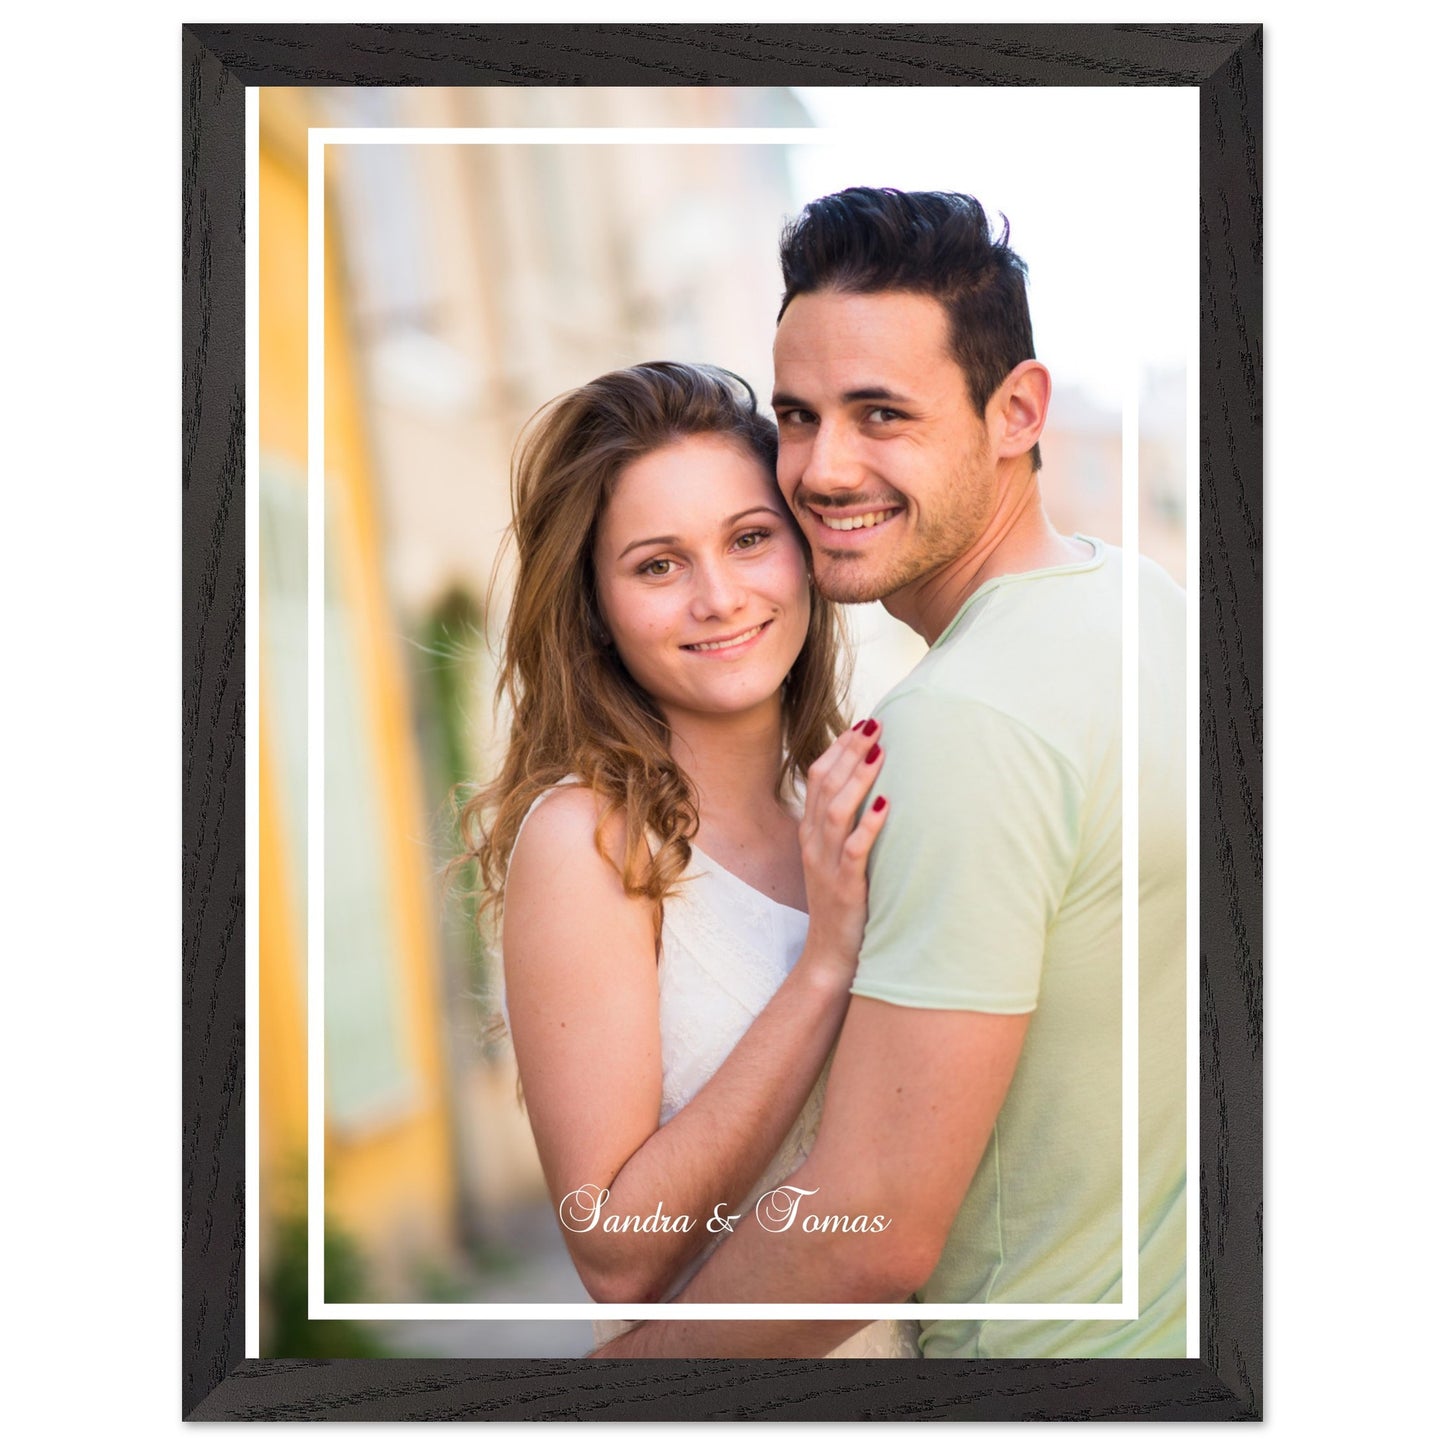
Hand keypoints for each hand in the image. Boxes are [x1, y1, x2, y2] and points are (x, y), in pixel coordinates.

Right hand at [797, 721, 887, 981]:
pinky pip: (854, 850)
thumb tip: (875, 788)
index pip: (818, 778)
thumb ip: (847, 825)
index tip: (862, 723)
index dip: (838, 748)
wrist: (831, 955)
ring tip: (880, 753)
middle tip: (875, 724)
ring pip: (836, 811)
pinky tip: (886, 804)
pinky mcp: (844, 887)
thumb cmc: (844, 902)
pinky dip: (870, 824)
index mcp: (810, 832)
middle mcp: (814, 843)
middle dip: (850, 751)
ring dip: (858, 779)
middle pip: (825, 785)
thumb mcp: (838, 857)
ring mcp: (826, 865)